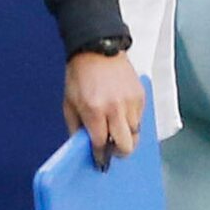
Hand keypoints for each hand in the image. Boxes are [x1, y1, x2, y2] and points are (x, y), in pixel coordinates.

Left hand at [63, 53, 144, 167]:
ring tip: (117, 130)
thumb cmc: (80, 75)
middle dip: (119, 152)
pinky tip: (122, 114)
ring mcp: (131, 102)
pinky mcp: (141, 96)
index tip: (100, 160)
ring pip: (136, 134)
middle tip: (113, 150)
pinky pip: (140, 118)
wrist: (98, 50)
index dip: (101, 156)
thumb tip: (84, 145)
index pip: (101, 144)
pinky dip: (132, 121)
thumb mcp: (69, 103)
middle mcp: (115, 108)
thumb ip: (77, 127)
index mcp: (94, 111)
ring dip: (126, 136)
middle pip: (126, 145)